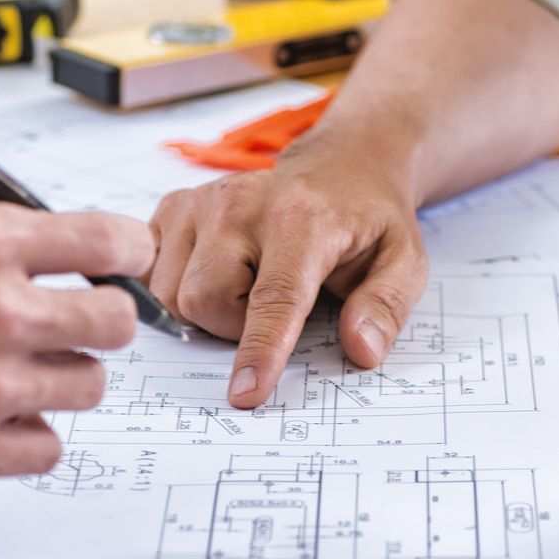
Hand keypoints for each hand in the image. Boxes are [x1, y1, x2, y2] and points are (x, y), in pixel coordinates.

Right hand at [0, 198, 151, 479]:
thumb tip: (48, 244)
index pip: (112, 244)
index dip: (126, 255)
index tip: (123, 265)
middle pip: (117, 325)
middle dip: (98, 321)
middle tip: (68, 325)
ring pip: (88, 387)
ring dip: (59, 379)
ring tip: (10, 371)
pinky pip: (47, 447)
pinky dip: (26, 434)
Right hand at [147, 148, 425, 408]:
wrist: (340, 166)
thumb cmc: (367, 220)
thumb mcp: (405, 262)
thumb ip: (385, 307)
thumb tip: (360, 350)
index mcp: (301, 218)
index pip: (273, 297)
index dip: (259, 350)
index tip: (245, 393)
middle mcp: (241, 203)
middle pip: (205, 301)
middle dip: (234, 326)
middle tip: (275, 307)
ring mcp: (200, 200)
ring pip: (173, 293)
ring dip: (209, 309)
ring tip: (249, 285)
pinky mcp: (174, 206)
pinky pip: (153, 274)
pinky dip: (180, 287)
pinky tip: (219, 271)